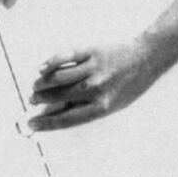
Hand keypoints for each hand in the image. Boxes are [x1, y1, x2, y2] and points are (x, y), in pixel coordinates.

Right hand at [29, 35, 158, 131]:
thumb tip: (57, 112)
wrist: (146, 58)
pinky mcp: (91, 51)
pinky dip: (51, 63)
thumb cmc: (129, 86)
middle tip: (32, 100)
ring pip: (58, 77)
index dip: (46, 123)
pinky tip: (43, 68)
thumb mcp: (112, 104)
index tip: (31, 124)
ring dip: (42, 83)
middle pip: (58, 97)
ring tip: (36, 85)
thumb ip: (86, 108)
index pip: (66, 119)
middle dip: (40, 99)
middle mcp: (95, 89)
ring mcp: (93, 69)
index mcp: (101, 107)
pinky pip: (65, 57)